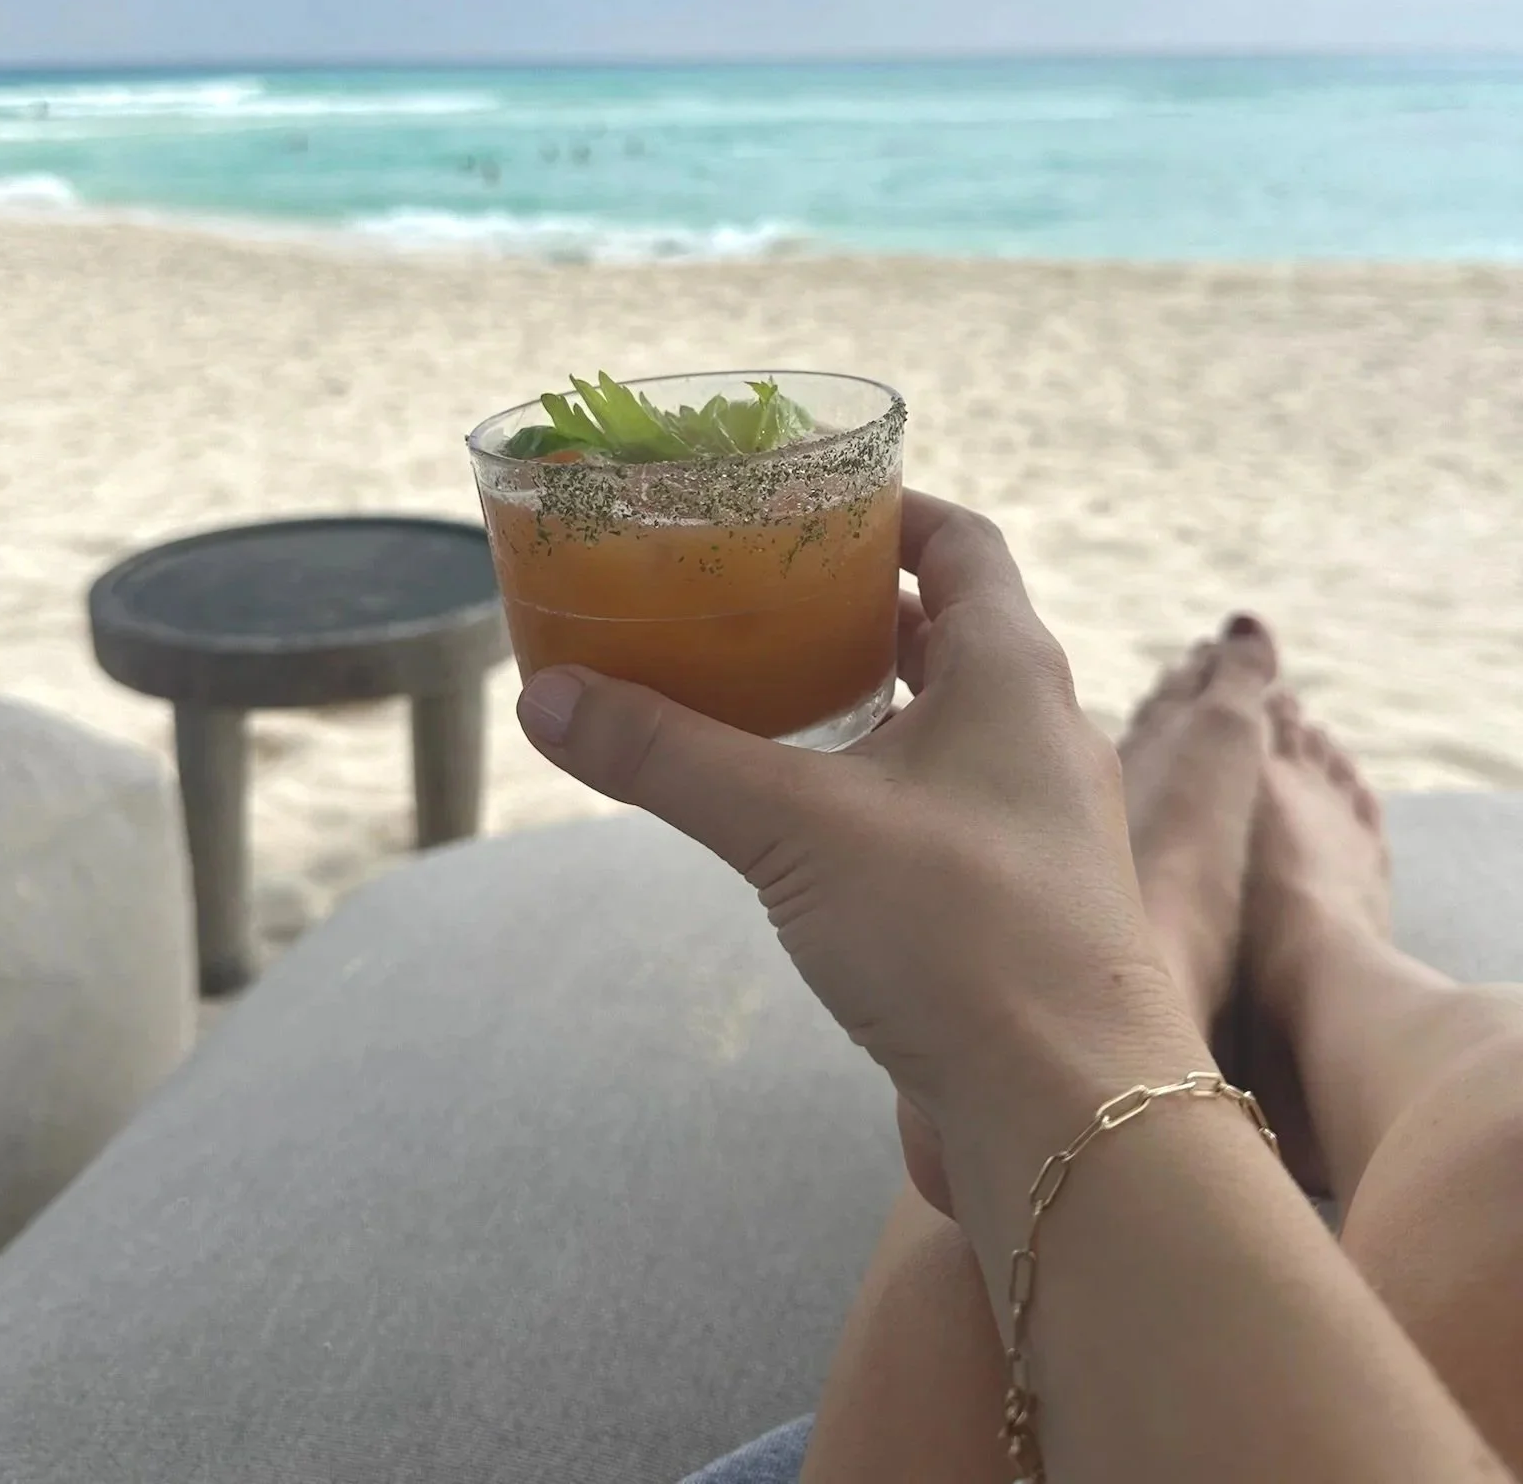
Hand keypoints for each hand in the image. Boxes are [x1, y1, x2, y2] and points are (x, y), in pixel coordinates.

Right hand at [516, 491, 1189, 1160]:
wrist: (1070, 1116)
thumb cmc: (957, 935)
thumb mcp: (793, 825)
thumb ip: (669, 756)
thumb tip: (547, 697)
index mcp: (1014, 670)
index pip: (962, 541)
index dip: (888, 507)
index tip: (803, 500)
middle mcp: (1039, 728)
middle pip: (952, 627)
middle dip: (858, 604)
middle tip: (756, 592)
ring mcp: (1036, 819)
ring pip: (947, 720)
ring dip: (867, 696)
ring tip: (764, 688)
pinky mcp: (1016, 897)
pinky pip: (942, 800)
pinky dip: (874, 779)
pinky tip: (803, 813)